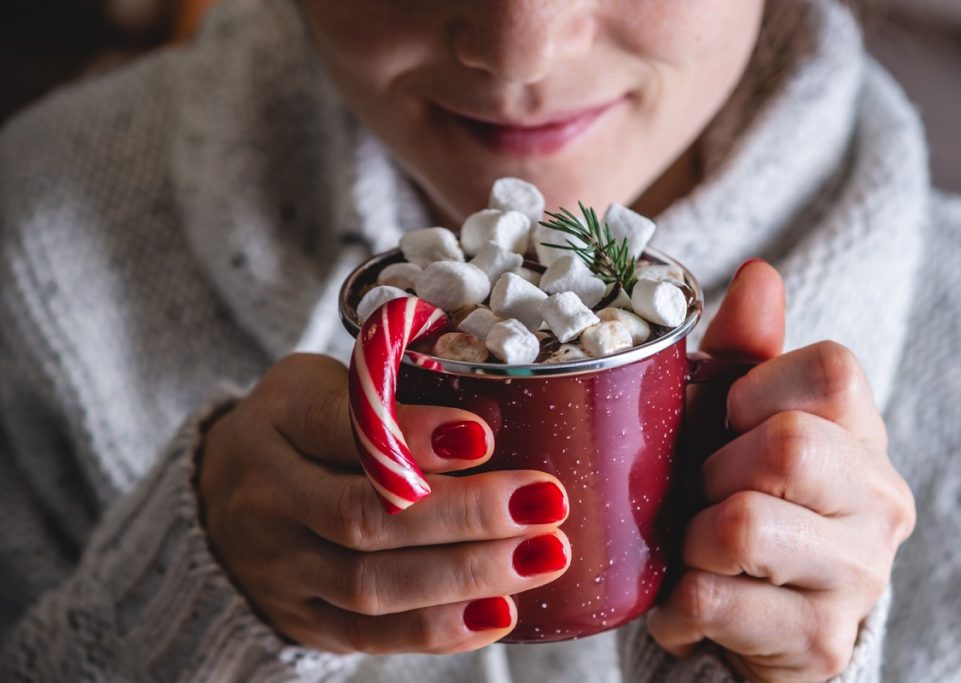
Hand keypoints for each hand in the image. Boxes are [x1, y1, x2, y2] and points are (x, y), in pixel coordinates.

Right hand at [199, 353, 569, 653]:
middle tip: (545, 502)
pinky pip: (369, 636)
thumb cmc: (300, 427)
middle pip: (362, 517)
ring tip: (543, 556)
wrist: (217, 496)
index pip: (337, 427)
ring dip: (466, 575)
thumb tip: (503, 393)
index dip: (411, 436)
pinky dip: (438, 629)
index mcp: (277, 421)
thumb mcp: (323, 383)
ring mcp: (281, 568)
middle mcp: (268, 499)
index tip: (484, 436)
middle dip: (464, 514)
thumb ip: (385, 392)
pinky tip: (500, 613)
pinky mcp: (302, 619)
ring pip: (371, 585)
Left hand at [647, 262, 915, 681]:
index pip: (831, 371)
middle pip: (786, 446)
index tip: (727, 424)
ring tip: (693, 551)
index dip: (754, 391)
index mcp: (861, 434)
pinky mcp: (818, 642)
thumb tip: (759, 273)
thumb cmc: (738, 499)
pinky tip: (685, 603)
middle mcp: (879, 502)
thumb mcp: (733, 421)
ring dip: (689, 538)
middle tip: (702, 494)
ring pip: (742, 526)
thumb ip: (744, 351)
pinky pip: (712, 600)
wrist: (756, 624)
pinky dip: (674, 603)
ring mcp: (859, 577)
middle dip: (713, 470)